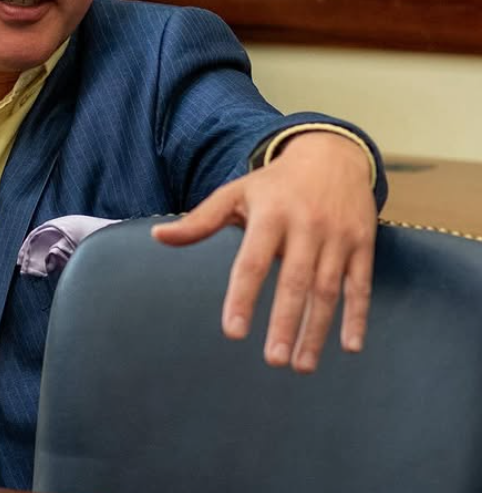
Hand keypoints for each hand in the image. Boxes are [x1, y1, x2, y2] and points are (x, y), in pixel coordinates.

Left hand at [151, 132, 376, 372]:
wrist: (331, 155)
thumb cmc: (274, 184)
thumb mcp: (235, 193)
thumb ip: (199, 221)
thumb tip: (158, 236)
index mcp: (270, 215)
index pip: (253, 262)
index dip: (243, 297)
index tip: (234, 332)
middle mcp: (306, 225)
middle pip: (294, 281)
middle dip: (285, 323)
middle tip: (273, 360)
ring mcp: (337, 236)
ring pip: (328, 290)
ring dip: (317, 330)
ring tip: (301, 365)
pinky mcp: (363, 244)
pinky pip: (360, 285)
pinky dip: (358, 316)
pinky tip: (350, 347)